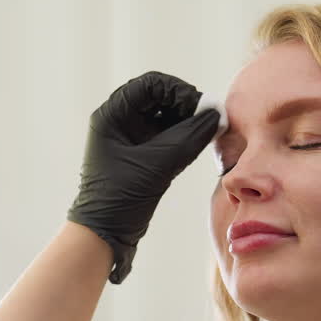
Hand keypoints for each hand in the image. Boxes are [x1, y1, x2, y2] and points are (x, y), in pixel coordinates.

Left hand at [68, 72, 221, 282]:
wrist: (104, 235)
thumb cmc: (120, 199)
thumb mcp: (157, 165)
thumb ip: (188, 138)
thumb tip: (216, 116)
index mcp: (111, 116)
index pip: (149, 85)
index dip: (177, 90)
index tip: (200, 106)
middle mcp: (119, 122)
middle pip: (158, 98)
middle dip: (186, 105)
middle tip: (209, 119)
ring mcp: (130, 138)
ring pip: (165, 116)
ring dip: (188, 121)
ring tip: (208, 132)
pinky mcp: (141, 155)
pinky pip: (166, 135)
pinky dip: (184, 136)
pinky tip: (200, 142)